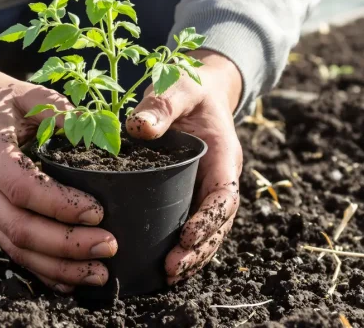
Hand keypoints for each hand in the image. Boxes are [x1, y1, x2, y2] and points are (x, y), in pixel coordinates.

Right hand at [0, 30, 117, 292]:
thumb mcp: (22, 92)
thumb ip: (54, 106)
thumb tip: (90, 125)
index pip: (24, 189)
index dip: (62, 205)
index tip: (98, 211)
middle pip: (21, 229)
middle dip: (68, 244)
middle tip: (109, 245)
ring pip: (16, 248)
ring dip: (58, 266)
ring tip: (98, 273)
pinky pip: (11, 249)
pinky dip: (40, 270)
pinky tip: (69, 281)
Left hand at [126, 50, 242, 284]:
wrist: (198, 88)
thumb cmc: (190, 87)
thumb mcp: (179, 87)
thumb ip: (162, 104)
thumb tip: (139, 128)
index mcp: (223, 157)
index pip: (224, 196)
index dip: (209, 219)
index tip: (187, 237)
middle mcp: (219, 179)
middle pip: (218, 224)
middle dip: (199, 250)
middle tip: (173, 268)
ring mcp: (206, 190)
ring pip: (208, 232)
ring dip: (193, 256)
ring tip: (169, 276)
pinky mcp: (190, 194)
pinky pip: (191, 226)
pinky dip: (183, 248)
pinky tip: (162, 266)